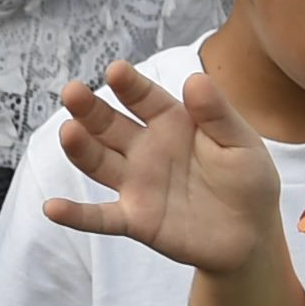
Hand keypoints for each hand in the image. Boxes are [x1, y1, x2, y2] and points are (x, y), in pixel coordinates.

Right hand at [48, 62, 282, 276]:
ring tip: (68, 133)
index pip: (145, 99)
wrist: (251, 235)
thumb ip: (218, 115)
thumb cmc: (248, 183)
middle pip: (109, 126)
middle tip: (73, 92)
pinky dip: (76, 215)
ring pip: (99, 163)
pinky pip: (100, 217)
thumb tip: (195, 79)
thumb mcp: (242, 144)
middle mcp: (146, 151)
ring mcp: (136, 185)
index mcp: (172, 125)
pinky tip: (53, 208)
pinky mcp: (134, 220)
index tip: (115, 70)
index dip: (130, 85)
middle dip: (90, 109)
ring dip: (80, 149)